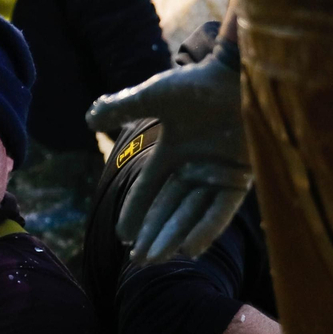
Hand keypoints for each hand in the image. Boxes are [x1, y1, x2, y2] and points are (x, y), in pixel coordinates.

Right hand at [86, 51, 250, 262]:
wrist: (241, 72)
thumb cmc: (198, 81)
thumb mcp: (152, 97)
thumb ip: (120, 108)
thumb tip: (89, 118)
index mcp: (175, 149)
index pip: (151, 187)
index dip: (135, 210)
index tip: (122, 236)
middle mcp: (197, 164)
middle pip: (171, 206)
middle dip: (153, 233)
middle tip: (137, 261)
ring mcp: (220, 171)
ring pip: (193, 213)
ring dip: (174, 236)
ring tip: (155, 259)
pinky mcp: (243, 177)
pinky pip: (222, 210)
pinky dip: (206, 229)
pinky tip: (189, 250)